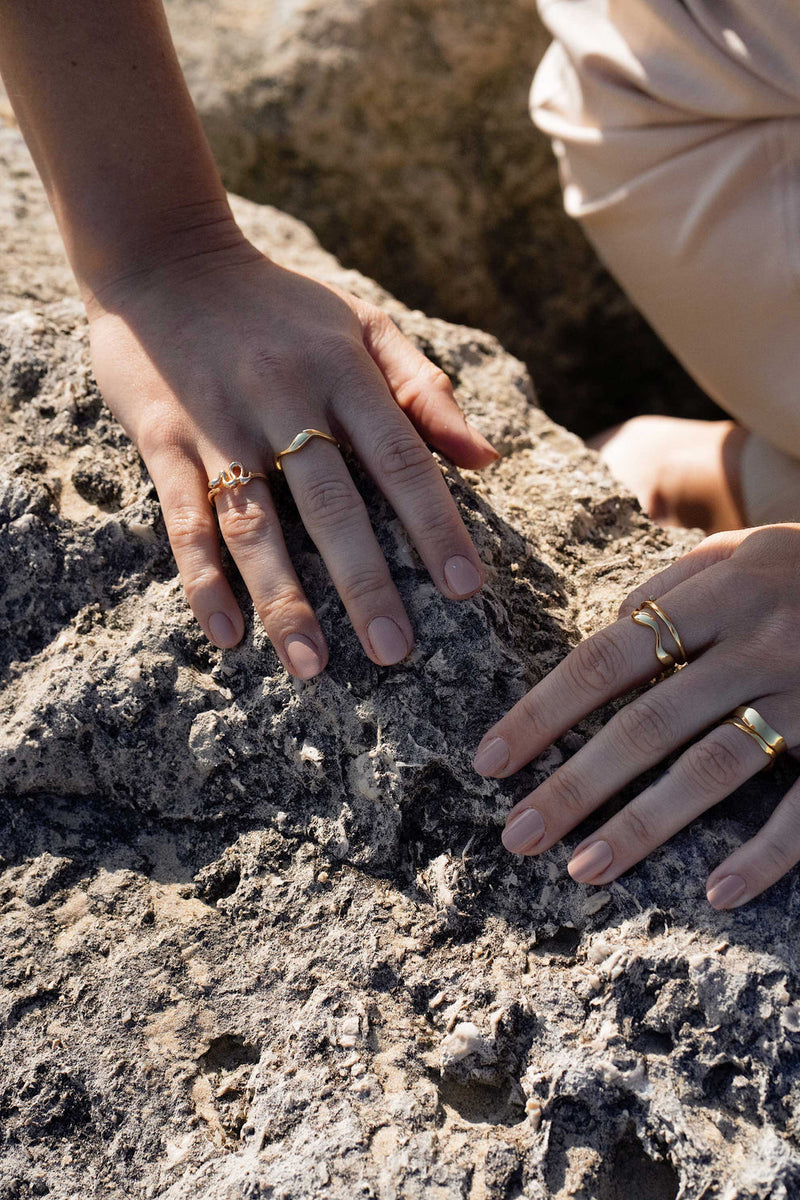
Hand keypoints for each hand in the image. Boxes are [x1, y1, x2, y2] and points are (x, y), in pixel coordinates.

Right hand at [87, 233, 496, 676]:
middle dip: (365, 582)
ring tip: (313, 665)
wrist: (165, 254)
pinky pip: (183, 520)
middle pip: (331, 504)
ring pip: (256, 523)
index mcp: (342, 371)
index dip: (434, 524)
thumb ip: (423, 389)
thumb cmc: (280, 305)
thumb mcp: (362, 324)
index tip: (464, 588)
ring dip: (283, 598)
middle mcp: (283, 399)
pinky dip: (204, 579)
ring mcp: (219, 423)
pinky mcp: (164, 441)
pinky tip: (228, 636)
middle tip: (394, 650)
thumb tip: (485, 460)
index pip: (400, 457)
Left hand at [473, 525, 799, 908]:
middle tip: (516, 835)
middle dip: (574, 783)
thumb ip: (675, 584)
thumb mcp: (749, 548)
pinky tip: (720, 894)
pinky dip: (768, 854)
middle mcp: (761, 641)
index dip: (544, 711)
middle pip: (647, 723)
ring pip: (714, 768)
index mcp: (724, 590)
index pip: (609, 656)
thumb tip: (605, 632)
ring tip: (582, 869)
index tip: (491, 758)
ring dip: (643, 826)